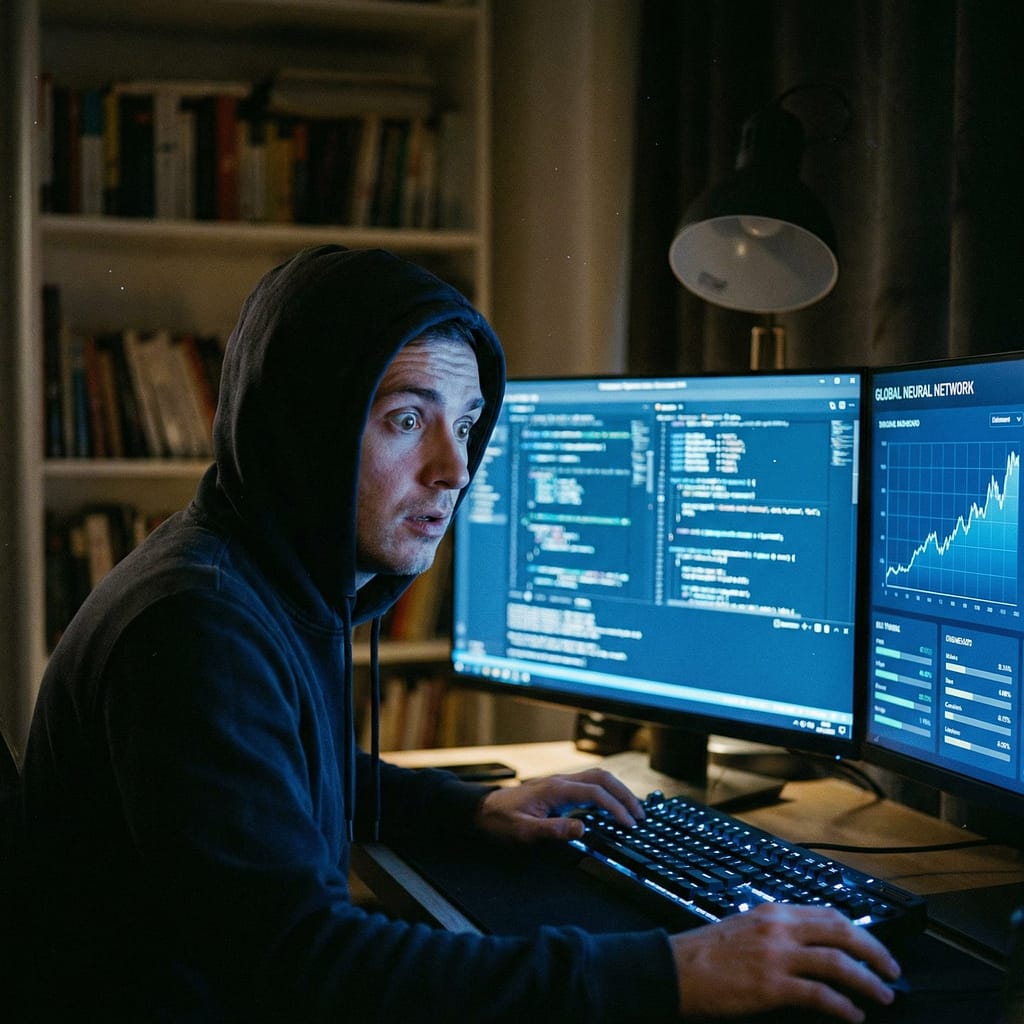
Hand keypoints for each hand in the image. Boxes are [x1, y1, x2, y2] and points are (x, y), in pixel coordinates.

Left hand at [474, 768, 644, 843]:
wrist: (482, 811)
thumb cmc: (501, 822)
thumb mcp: (525, 831)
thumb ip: (554, 830)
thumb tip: (583, 829)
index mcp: (555, 789)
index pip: (595, 793)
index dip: (615, 808)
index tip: (629, 824)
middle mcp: (560, 781)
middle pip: (602, 778)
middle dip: (624, 794)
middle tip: (640, 814)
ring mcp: (560, 783)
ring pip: (597, 777)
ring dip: (617, 790)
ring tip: (632, 809)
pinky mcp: (558, 789)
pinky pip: (589, 784)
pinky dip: (606, 792)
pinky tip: (611, 807)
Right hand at [670, 903, 901, 1021]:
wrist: (674, 969)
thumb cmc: (704, 954)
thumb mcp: (744, 929)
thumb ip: (777, 934)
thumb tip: (810, 950)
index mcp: (773, 912)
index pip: (828, 913)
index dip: (859, 930)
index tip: (873, 946)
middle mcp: (779, 928)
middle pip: (841, 931)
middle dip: (874, 951)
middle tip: (892, 969)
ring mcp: (777, 955)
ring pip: (838, 962)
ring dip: (867, 980)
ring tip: (883, 995)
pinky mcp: (772, 985)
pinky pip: (820, 995)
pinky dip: (843, 1006)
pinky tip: (853, 1016)